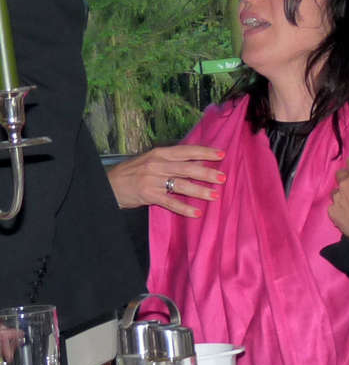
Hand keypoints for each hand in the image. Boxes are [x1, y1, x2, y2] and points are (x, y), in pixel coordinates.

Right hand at [106, 144, 225, 216]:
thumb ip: (171, 161)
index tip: (221, 154)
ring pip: (181, 185)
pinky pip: (170, 202)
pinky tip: (196, 213)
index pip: (186, 151)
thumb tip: (197, 163)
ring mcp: (152, 180)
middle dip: (207, 173)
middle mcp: (157, 165)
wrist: (108, 184)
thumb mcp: (151, 160)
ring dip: (199, 191)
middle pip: (187, 168)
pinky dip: (184, 208)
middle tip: (223, 178)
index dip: (204, 152)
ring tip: (215, 196)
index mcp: (159, 153)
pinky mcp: (148, 195)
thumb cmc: (133, 172)